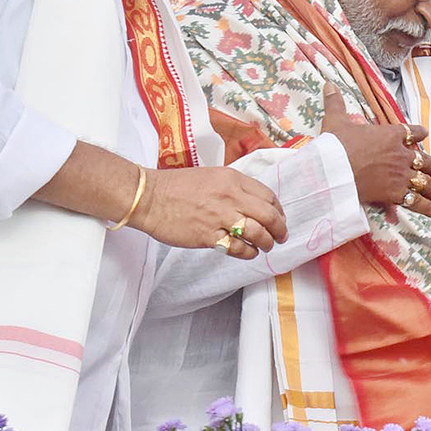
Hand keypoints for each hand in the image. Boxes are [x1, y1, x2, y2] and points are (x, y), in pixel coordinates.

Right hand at [131, 165, 287, 260]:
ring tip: (267, 246)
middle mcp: (230, 196)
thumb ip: (234, 188)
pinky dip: (248, 253)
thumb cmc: (177, 186)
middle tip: (281, 236)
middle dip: (279, 228)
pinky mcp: (207, 236)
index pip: (268, 196)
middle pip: (268, 215)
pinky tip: (249, 253)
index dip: (278, 210)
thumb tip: (253, 203)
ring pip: (257, 232)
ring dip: (267, 242)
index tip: (279, 217)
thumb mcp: (213, 176)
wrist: (149, 197)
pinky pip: (237, 247)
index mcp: (233, 179)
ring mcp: (219, 216)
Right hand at [321, 83, 430, 218]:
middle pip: (423, 159)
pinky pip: (417, 201)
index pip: (412, 131)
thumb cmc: (336, 145)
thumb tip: (328, 84)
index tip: (423, 133)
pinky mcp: (395, 194)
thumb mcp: (336, 121)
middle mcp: (401, 154)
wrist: (334, 170)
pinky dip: (429, 207)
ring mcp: (400, 175)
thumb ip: (336, 104)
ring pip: (425, 181)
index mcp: (390, 135)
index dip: (418, 133)